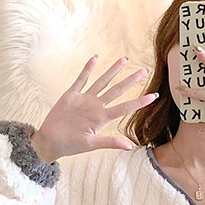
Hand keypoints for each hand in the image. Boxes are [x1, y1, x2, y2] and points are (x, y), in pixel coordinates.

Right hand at [30, 57, 157, 160]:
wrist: (50, 141)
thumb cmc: (70, 145)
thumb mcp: (91, 145)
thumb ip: (110, 142)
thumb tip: (129, 146)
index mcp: (102, 118)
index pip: (125, 108)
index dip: (139, 101)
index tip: (154, 96)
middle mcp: (96, 106)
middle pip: (117, 90)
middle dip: (131, 81)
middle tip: (144, 71)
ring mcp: (84, 99)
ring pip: (102, 81)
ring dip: (113, 71)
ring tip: (124, 60)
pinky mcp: (71, 95)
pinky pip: (81, 79)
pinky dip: (88, 69)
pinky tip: (95, 58)